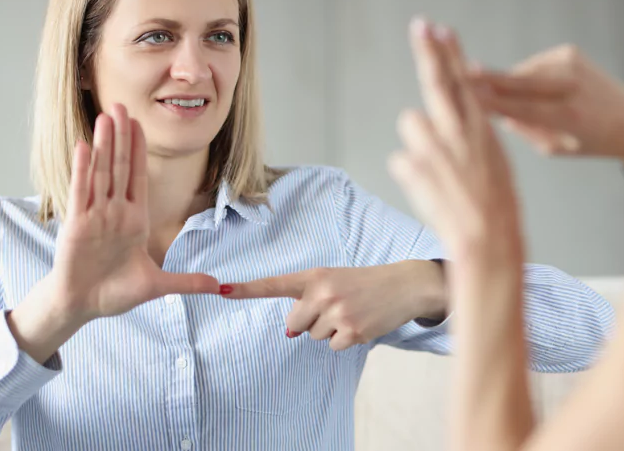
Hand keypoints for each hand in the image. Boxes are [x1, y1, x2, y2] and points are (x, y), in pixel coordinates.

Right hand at [50, 103, 219, 321]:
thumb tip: (219, 287)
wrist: (83, 306)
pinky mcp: (76, 224)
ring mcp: (95, 215)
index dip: (138, 150)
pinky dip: (82, 169)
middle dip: (121, 136)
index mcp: (134, 220)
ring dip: (104, 144)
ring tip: (106, 116)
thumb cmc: (114, 293)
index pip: (137, 176)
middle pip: (119, 166)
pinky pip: (80, 191)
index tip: (139, 124)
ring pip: (101, 172)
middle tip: (121, 105)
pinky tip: (84, 145)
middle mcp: (114, 212)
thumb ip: (188, 282)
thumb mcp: (158, 286)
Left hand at [220, 261, 446, 350]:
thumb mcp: (333, 279)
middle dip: (310, 322)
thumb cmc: (363, 283)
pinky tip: (360, 324)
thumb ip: (307, 298)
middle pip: (294, 324)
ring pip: (313, 336)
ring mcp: (337, 313)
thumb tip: (290, 332)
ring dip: (330, 330)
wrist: (403, 285)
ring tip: (351, 312)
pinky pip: (332, 346)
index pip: (274, 284)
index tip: (220, 290)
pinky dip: (344, 340)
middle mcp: (323, 293)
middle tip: (335, 308)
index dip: (246, 289)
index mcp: (314, 276)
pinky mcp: (351, 332)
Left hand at [387, 18, 523, 270]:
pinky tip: (429, 190)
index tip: (441, 29)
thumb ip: (468, 140)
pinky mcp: (414, 165)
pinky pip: (402, 161)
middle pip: (438, 81)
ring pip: (411, 123)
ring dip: (418, 141)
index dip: (452, 53)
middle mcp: (458, 130)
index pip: (464, 81)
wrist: (487, 241)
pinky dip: (410, 173)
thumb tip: (444, 125)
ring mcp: (435, 146)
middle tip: (419, 25)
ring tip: (437, 170)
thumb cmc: (494, 208)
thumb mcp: (492, 165)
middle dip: (428, 51)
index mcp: (481, 129)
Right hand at [469, 45, 623, 174]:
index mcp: (569, 116)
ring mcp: (571, 64)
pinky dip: (523, 75)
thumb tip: (492, 111)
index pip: (520, 108)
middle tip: (458, 72)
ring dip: (504, 81)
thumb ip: (524, 129)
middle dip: (486, 78)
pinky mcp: (569, 52)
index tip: (466, 97)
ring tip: (487, 91)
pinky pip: (532, 64)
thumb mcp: (555, 147)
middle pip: (517, 81)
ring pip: (522, 71)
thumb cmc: (592, 141)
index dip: (491, 102)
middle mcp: (571, 85)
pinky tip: (523, 87)